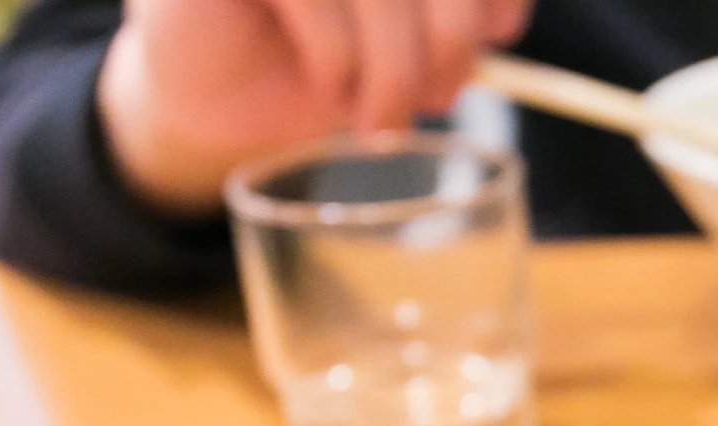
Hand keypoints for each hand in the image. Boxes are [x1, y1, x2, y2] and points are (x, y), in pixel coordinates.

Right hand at [97, 0, 532, 213]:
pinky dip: (335, 59)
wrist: (215, 95)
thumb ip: (456, 23)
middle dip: (450, 38)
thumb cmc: (317, 58)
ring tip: (381, 121)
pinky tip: (327, 86)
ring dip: (392, 69)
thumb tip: (502, 22)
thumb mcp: (405, 43)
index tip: (500, 37)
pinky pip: (313, 0)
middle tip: (439, 100)